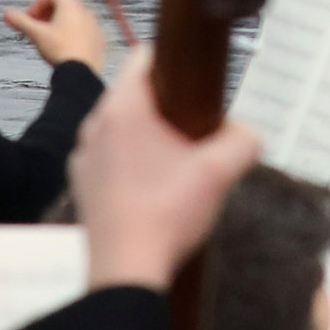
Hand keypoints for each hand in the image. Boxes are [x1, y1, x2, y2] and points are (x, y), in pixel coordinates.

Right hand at [8, 0, 110, 73]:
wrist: (81, 73)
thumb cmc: (60, 50)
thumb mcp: (36, 34)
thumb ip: (21, 21)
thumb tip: (6, 13)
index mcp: (70, 5)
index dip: (37, 4)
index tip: (30, 19)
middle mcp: (85, 11)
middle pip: (64, 5)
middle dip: (48, 14)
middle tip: (37, 29)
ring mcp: (94, 26)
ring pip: (75, 19)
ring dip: (61, 25)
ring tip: (50, 40)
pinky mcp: (99, 41)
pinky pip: (85, 32)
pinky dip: (73, 36)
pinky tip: (65, 49)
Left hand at [72, 48, 260, 291]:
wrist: (127, 273)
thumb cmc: (169, 213)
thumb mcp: (219, 172)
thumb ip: (243, 141)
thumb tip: (249, 135)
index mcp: (122, 108)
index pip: (144, 57)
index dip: (176, 63)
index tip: (199, 85)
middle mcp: (93, 124)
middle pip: (134, 94)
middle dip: (167, 107)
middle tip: (197, 132)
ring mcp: (82, 156)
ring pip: (120, 128)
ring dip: (147, 137)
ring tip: (177, 165)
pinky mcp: (80, 186)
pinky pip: (109, 158)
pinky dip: (130, 164)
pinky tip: (154, 190)